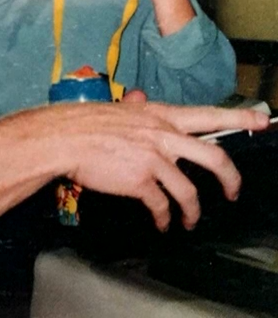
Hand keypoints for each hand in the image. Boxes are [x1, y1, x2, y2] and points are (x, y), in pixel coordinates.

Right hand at [46, 102, 268, 231]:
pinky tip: (162, 223)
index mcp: (161, 115)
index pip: (209, 114)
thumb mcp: (120, 109)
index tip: (261, 121)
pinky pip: (162, 206)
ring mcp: (153, 158)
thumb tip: (140, 99)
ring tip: (191, 221)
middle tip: (232, 191)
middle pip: (214, 155)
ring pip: (190, 190)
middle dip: (230, 178)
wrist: (65, 137)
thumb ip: (137, 108)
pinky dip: (165, 219)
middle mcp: (163, 134)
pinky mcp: (140, 181)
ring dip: (194, 211)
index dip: (239, 118)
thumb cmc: (87, 122)